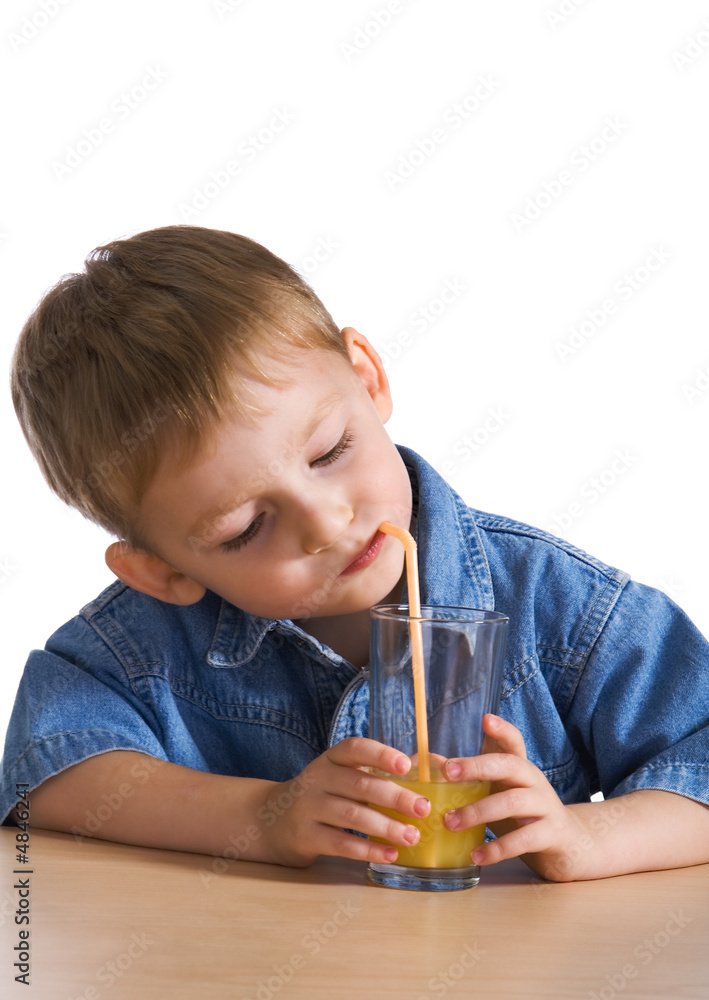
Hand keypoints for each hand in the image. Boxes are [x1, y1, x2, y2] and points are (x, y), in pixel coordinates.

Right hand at [261, 738, 430, 867]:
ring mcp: (308, 808)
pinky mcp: (305, 836)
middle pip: (359, 785)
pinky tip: (390, 854)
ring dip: (386, 827)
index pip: (354, 748)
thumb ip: (375, 774)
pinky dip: (369, 850)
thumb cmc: (322, 796)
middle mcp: (317, 779)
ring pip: (352, 816)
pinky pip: (341, 844)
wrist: (273, 821)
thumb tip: (426, 768)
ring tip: (412, 836)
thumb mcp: (339, 777)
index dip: (380, 754)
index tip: (405, 764)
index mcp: (330, 759)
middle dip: (395, 797)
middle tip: (423, 809)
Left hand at [442, 714, 591, 880]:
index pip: (514, 742)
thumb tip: (430, 762)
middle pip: (509, 765)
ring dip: (478, 812)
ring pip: (512, 802)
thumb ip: (472, 778)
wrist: (568, 845)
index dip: (502, 730)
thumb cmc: (523, 814)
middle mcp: (535, 781)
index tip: (486, 719)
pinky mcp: (552, 834)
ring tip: (450, 823)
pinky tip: (477, 856)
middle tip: (448, 772)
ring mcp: (546, 806)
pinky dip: (498, 848)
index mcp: (520, 767)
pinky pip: (523, 839)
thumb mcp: (499, 792)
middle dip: (477, 766)